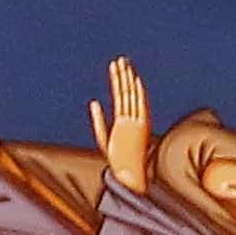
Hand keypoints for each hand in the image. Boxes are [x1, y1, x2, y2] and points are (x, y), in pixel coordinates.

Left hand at [93, 56, 153, 183]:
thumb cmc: (117, 161)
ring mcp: (137, 121)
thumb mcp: (103, 138)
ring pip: (132, 96)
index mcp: (123, 121)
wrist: (128, 175)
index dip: (117, 80)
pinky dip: (139, 93)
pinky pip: (141, 106)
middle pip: (126, 92)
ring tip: (123, 63)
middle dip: (122, 76)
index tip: (115, 66)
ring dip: (128, 80)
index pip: (121, 95)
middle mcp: (131, 118)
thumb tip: (93, 101)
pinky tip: (135, 80)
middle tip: (119, 59)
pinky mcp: (142, 126)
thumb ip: (98, 120)